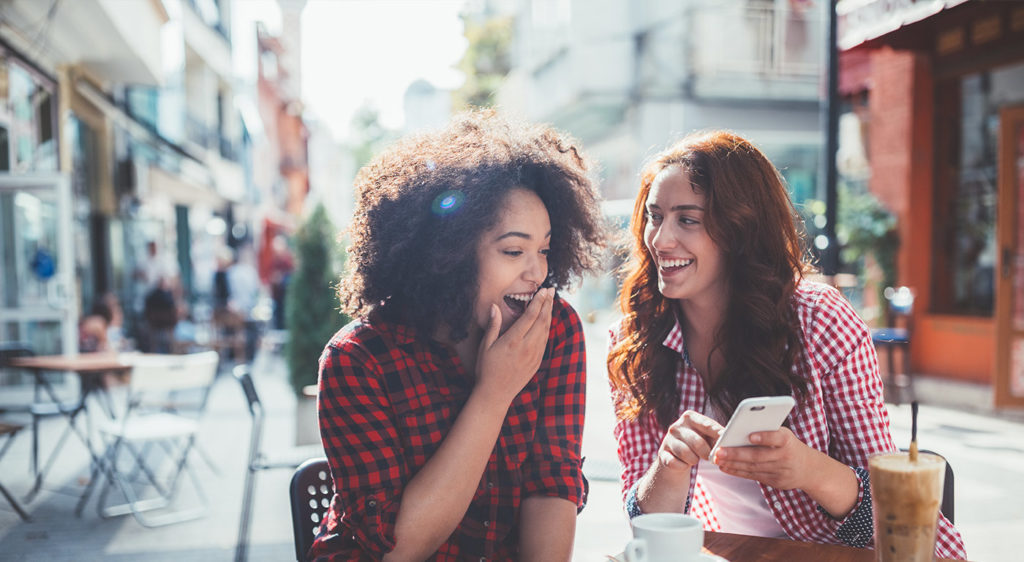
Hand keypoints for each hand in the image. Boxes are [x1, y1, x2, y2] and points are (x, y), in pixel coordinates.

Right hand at [475, 288, 553, 403]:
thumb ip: (493, 325)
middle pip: (542, 320)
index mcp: (513, 341)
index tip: (543, 290)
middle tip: (552, 290)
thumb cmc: (486, 369)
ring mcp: (534, 355)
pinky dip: (548, 328)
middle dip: (548, 303)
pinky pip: (545, 341)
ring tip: (551, 302)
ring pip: (546, 330)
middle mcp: (526, 347)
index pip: (530, 316)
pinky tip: (547, 321)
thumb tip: (495, 306)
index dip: (538, 301)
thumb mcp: (485, 346)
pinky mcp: (537, 362)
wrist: (495, 394)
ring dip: (550, 314)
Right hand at [656, 410, 722, 471]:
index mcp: (689, 417)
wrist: (674, 458)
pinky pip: (676, 464)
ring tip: (694, 459)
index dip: (719, 435)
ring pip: (686, 454)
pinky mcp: (662, 454)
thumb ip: (717, 436)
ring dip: (694, 460)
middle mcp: (676, 426)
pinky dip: (682, 466)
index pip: (707, 425)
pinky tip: (683, 463)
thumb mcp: (706, 437)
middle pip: (697, 442)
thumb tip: (730, 442)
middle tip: (710, 458)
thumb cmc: (696, 445)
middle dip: (707, 453)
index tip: (727, 443)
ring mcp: (667, 440)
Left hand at [713, 427, 813, 489]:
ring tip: (718, 459)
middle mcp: (785, 457)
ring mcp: (781, 471)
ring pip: (753, 468)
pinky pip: (754, 476)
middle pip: (758, 456)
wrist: (809, 469)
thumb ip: (766, 433)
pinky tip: (725, 467)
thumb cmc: (789, 445)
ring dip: (733, 464)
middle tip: (719, 452)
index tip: (750, 436)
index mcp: (787, 440)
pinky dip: (738, 472)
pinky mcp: (776, 482)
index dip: (764, 437)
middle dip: (736, 454)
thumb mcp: (784, 435)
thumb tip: (739, 430)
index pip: (777, 438)